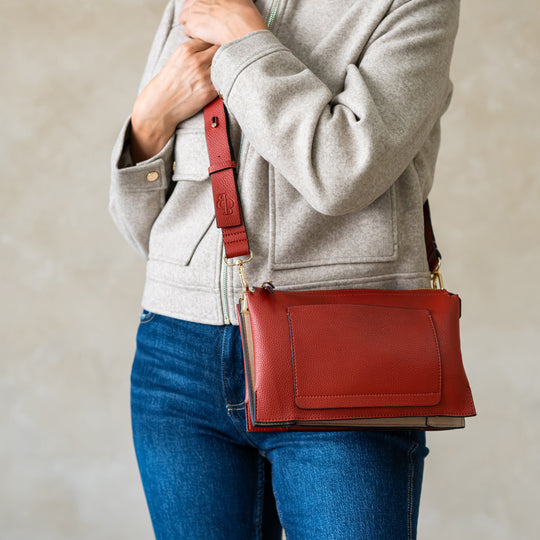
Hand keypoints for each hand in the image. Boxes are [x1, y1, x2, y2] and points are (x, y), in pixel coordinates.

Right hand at [130, 38, 218, 161]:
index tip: (213, 49)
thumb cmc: (165, 85)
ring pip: (224, 64)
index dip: (212, 43)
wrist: (159, 107)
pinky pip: (223, 80)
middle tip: (221, 59)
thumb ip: (191, 52)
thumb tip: (208, 48)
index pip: (208, 38)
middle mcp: (196, 61)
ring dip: (225, 66)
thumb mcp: (174, 60)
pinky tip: (220, 82)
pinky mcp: (209, 92)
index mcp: (185, 50)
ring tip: (223, 70)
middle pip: (219, 48)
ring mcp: (204, 76)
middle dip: (221, 52)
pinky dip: (224, 80)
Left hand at [179, 0, 266, 45]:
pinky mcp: (192, 25)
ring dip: (191, 25)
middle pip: (187, 5)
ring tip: (202, 33)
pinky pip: (186, 30)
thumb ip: (234, 1)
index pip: (196, 0)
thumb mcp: (243, 0)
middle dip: (193, 14)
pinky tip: (203, 39)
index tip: (207, 14)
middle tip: (203, 24)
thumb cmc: (246, 18)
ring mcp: (194, 10)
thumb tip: (236, 2)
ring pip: (184, 18)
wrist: (242, 32)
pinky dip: (193, 35)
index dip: (201, 6)